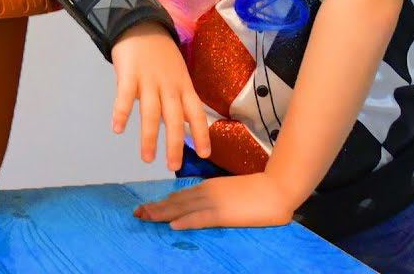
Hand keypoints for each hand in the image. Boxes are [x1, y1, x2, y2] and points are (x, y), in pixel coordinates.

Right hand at [110, 22, 211, 170]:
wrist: (140, 24)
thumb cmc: (159, 53)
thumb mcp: (177, 73)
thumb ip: (177, 97)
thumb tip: (178, 124)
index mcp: (183, 85)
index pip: (196, 113)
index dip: (201, 134)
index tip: (204, 154)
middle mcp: (169, 86)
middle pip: (174, 119)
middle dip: (174, 145)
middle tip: (173, 166)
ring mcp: (149, 80)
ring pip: (151, 113)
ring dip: (149, 138)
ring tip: (147, 158)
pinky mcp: (129, 75)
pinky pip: (125, 97)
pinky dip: (121, 113)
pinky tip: (117, 129)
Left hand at [133, 173, 298, 229]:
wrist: (277, 187)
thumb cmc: (257, 191)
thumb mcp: (230, 193)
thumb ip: (215, 198)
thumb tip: (203, 208)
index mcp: (207, 187)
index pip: (179, 196)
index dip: (162, 202)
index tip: (146, 208)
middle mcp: (206, 192)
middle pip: (175, 202)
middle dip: (155, 208)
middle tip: (136, 214)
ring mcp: (214, 202)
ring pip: (181, 209)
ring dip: (161, 214)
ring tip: (145, 218)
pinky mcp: (224, 213)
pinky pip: (201, 218)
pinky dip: (185, 221)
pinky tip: (173, 225)